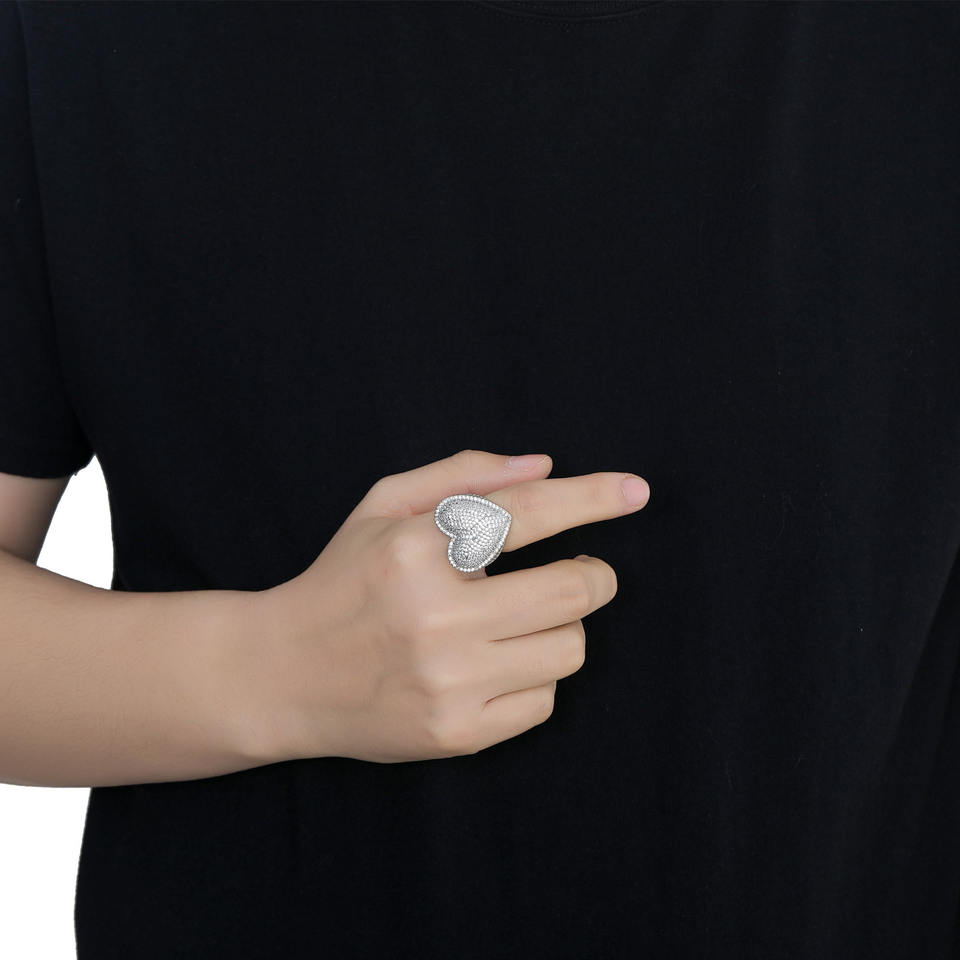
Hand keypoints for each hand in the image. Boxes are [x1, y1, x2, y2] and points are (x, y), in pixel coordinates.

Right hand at [241, 449, 649, 764]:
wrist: (282, 675)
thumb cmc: (343, 579)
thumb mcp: (383, 506)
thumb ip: (462, 475)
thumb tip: (545, 465)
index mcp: (415, 550)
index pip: (529, 513)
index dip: (592, 497)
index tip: (635, 492)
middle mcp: (436, 618)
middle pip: (572, 590)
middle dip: (593, 575)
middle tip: (579, 571)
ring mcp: (448, 684)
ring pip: (569, 648)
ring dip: (563, 626)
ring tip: (524, 621)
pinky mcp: (457, 735)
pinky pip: (545, 701)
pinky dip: (537, 676)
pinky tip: (501, 664)